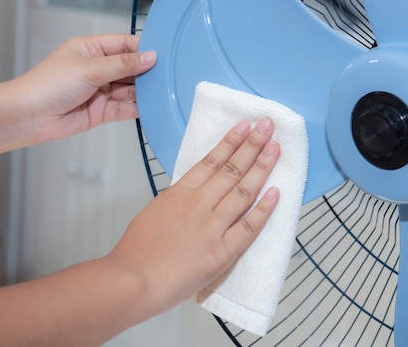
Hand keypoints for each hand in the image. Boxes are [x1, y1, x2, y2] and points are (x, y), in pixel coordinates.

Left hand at [16, 33, 156, 142]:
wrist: (29, 116)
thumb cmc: (48, 85)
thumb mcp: (90, 68)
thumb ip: (123, 64)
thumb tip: (149, 57)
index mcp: (92, 49)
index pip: (124, 45)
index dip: (143, 50)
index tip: (162, 55)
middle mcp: (98, 68)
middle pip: (130, 68)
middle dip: (146, 72)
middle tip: (166, 76)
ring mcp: (101, 90)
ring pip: (130, 89)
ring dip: (144, 91)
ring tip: (161, 92)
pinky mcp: (102, 110)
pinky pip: (126, 108)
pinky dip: (138, 108)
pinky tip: (150, 107)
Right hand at [109, 118, 280, 317]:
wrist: (131, 282)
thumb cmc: (136, 253)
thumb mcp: (154, 213)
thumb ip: (178, 201)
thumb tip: (194, 194)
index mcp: (178, 194)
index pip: (211, 161)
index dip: (231, 141)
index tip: (245, 126)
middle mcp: (198, 205)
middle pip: (231, 170)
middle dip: (252, 146)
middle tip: (269, 127)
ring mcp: (211, 227)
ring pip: (243, 192)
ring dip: (262, 168)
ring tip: (276, 149)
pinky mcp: (221, 252)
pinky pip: (248, 227)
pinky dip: (264, 210)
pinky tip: (277, 193)